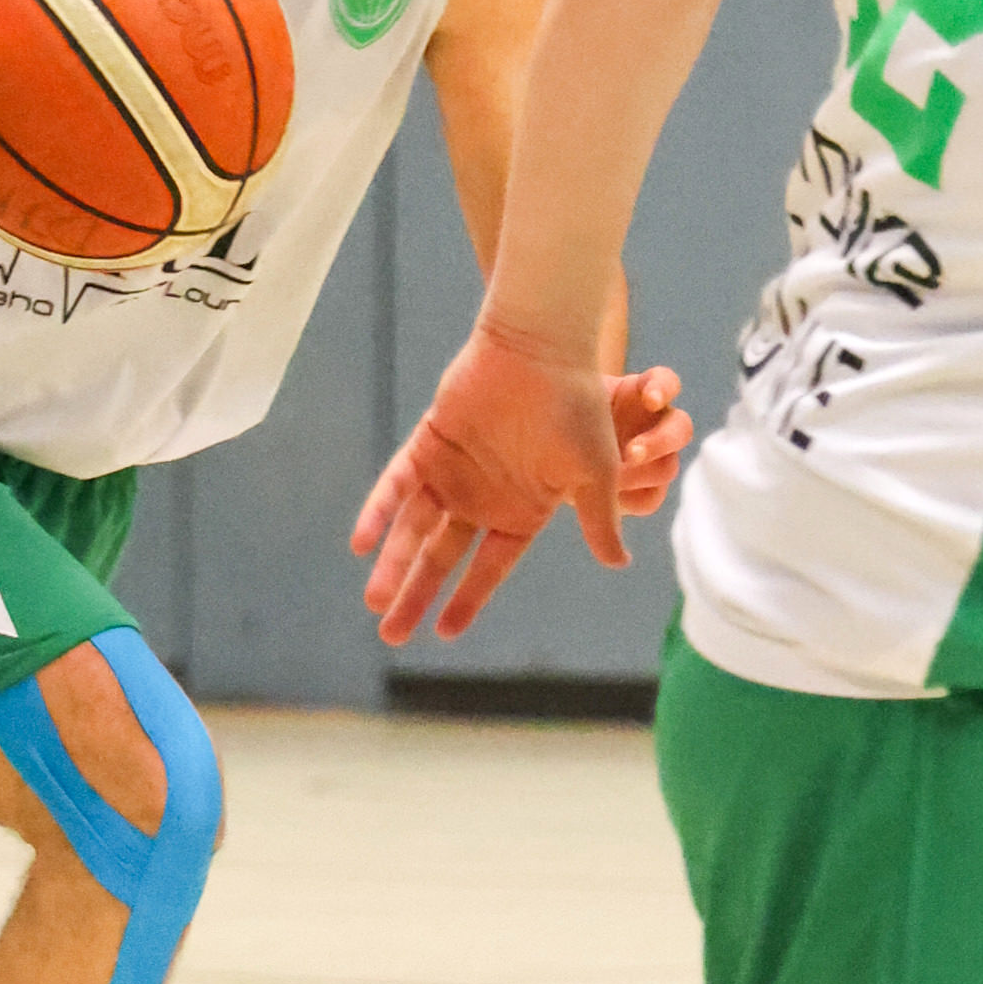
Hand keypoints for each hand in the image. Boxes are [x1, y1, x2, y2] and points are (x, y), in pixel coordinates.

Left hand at [350, 329, 692, 646]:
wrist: (543, 349)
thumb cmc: (578, 408)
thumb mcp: (597, 473)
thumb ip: (600, 520)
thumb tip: (621, 563)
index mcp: (523, 511)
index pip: (490, 567)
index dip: (468, 600)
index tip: (446, 633)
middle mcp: (483, 497)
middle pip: (443, 557)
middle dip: (418, 595)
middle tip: (391, 634)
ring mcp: (453, 472)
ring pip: (414, 528)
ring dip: (393, 563)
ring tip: (374, 601)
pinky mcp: (428, 444)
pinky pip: (397, 484)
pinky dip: (379, 512)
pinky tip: (361, 543)